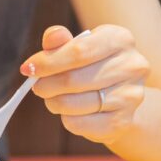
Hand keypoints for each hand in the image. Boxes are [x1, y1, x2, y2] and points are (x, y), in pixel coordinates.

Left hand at [20, 25, 148, 144]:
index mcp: (120, 38)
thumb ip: (59, 40)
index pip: (78, 51)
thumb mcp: (77, 45)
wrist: (121, 95)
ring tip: (53, 98)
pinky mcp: (123, 121)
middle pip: (73, 79)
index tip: (28, 69)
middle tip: (37, 87)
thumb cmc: (92, 65)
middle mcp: (133, 66)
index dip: (48, 62)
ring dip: (54, 103)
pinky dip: (67, 119)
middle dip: (46, 85)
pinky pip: (80, 124)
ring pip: (74, 104)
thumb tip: (52, 37)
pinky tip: (70, 112)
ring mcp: (132, 95)